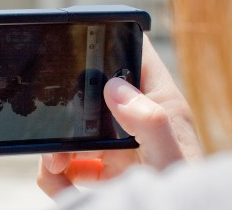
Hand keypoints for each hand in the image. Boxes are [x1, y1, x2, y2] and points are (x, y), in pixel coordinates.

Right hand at [37, 35, 202, 197]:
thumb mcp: (170, 159)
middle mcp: (132, 120)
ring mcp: (113, 146)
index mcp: (156, 103)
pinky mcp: (98, 172)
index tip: (76, 42)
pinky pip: (63, 164)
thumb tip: (114, 86)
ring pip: (68, 129)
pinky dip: (53, 174)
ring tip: (55, 165)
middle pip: (87, 92)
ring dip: (53, 146)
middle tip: (57, 126)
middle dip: (64, 109)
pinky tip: (60, 182)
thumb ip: (150, 121)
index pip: (132, 53)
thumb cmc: (182, 199)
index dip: (107, 40)